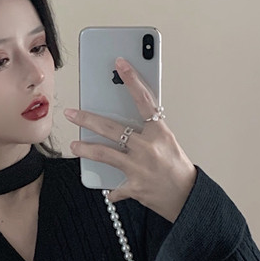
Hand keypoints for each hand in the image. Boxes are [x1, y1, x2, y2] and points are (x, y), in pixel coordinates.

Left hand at [64, 57, 196, 222]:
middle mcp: (149, 147)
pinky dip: (111, 190)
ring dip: (85, 149)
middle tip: (71, 113)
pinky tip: (108, 189)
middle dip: (87, 119)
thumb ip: (146, 131)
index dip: (132, 80)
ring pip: (104, 153)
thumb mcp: (166, 142)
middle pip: (112, 128)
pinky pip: (114, 187)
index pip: (144, 100)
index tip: (120, 63)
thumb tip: (120, 123)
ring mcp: (140, 167)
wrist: (188, 197)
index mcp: (160, 132)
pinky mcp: (134, 187)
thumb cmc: (176, 167)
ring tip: (74, 146)